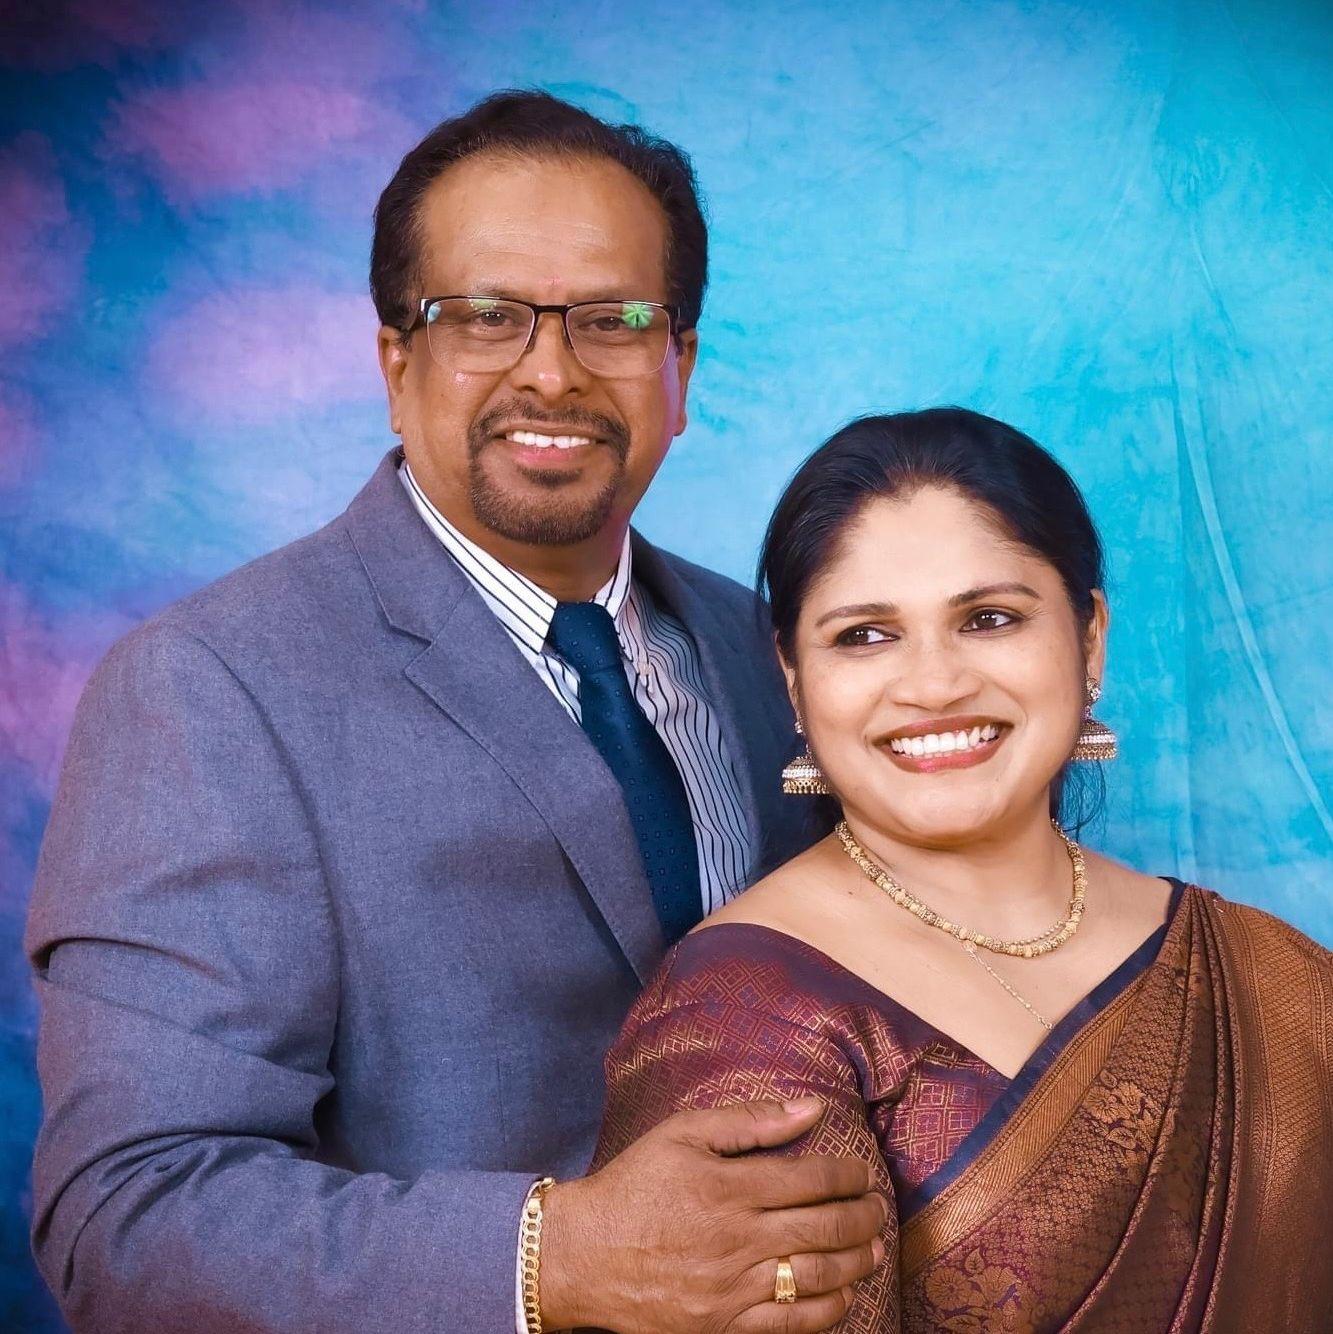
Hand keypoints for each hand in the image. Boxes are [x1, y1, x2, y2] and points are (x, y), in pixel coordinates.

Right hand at [539, 1096, 887, 1332]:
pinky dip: (827, 1311)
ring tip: (873, 1249)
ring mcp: (732, 1289)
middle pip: (825, 1228)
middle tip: (878, 1209)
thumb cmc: (634, 1185)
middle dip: (863, 1217)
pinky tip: (842, 1295)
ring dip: (856, 1262)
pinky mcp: (722, 1328)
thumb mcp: (682, 1133)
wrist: (583, 1255)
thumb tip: (811, 1107)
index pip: (812, 1179)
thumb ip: (749, 1120)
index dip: (848, 1175)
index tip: (861, 1173)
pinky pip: (789, 1325)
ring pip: (816, 1278)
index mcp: (730, 1187)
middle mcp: (738, 1239)